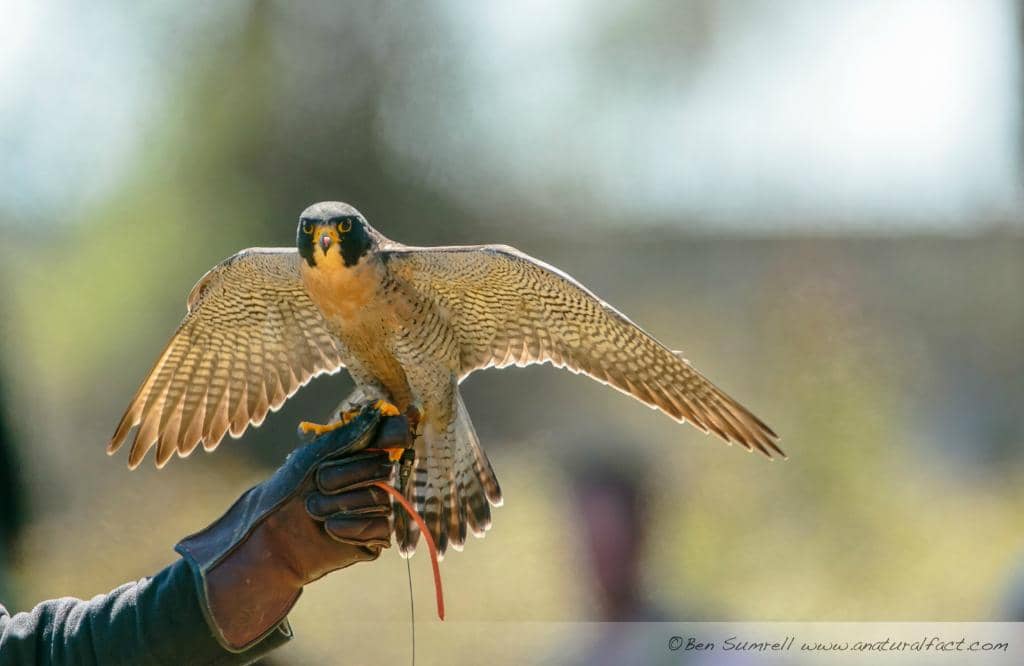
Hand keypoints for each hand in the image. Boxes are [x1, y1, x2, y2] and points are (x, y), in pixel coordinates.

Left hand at [175, 405, 410, 651]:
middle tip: (319, 486)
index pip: (393, 437)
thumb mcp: (314, 455)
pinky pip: (381, 526)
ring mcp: (379, 506)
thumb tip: (379, 412)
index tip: (379, 442)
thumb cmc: (289, 489)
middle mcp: (377, 477)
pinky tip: (330, 529)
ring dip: (342, 505)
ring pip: (382, 499)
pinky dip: (353, 528)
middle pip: (385, 468)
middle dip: (346, 478)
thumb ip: (348, 435)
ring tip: (315, 511)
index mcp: (363, 452)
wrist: (273, 535)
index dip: (385, 439)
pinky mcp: (377, 536)